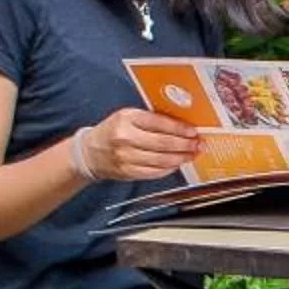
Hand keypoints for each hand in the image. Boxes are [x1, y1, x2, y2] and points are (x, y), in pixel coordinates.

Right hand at [74, 108, 201, 181]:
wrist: (90, 151)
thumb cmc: (113, 130)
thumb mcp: (128, 116)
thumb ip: (151, 119)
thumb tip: (181, 125)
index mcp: (127, 118)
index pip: (159, 123)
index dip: (180, 129)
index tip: (193, 131)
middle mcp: (126, 137)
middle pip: (163, 143)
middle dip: (185, 145)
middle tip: (198, 145)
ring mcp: (126, 157)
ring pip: (161, 160)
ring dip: (181, 158)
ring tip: (191, 155)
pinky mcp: (128, 172)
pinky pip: (154, 172)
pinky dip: (169, 169)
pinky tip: (177, 164)